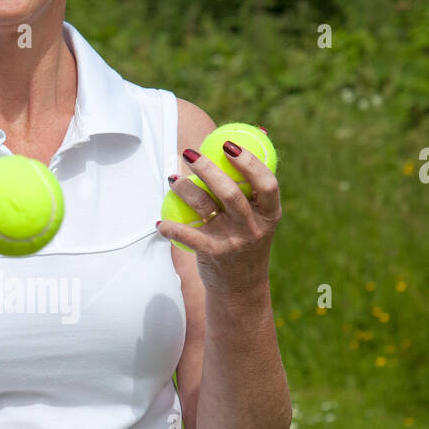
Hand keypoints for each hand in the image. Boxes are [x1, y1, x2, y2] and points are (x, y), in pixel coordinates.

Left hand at [157, 138, 281, 293]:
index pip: (266, 183)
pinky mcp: (214, 255)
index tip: (228, 144)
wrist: (241, 287)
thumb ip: (252, 187)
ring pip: (206, 207)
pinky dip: (171, 228)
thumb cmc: (246, 241)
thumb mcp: (258, 217)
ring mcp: (234, 242)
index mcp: (269, 213)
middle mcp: (254, 227)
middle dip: (208, 169)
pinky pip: (189, 237)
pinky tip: (159, 222)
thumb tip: (244, 140)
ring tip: (172, 178)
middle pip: (230, 192)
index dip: (248, 162)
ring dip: (185, 189)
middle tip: (190, 153)